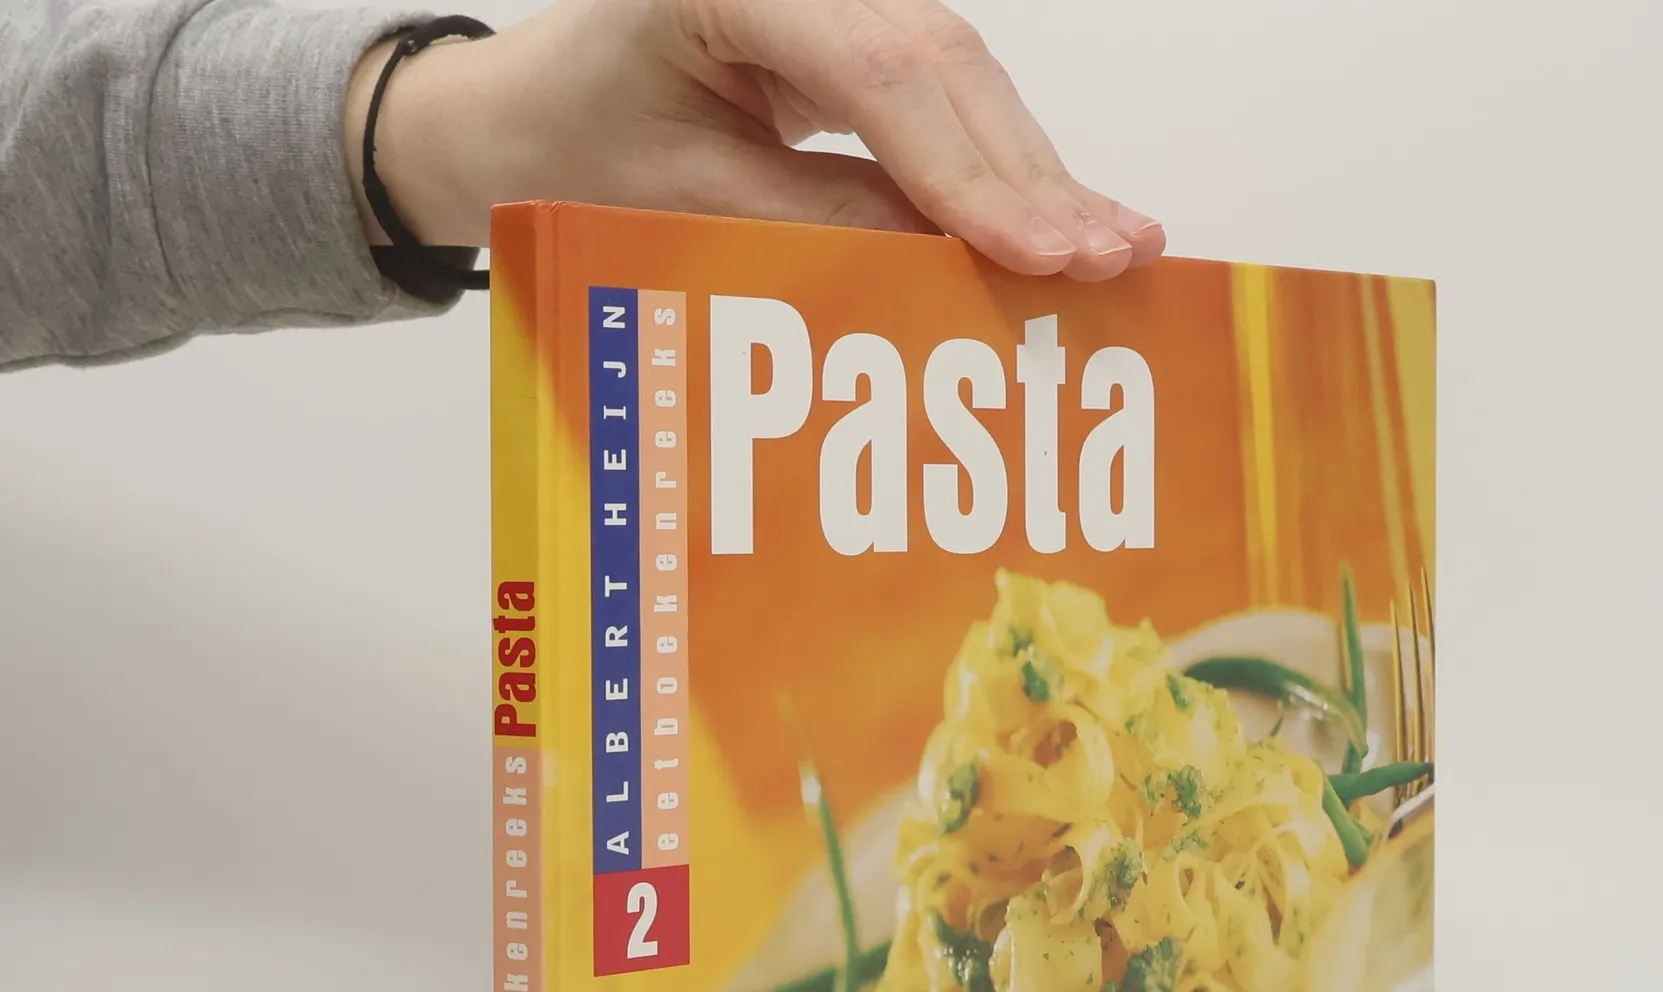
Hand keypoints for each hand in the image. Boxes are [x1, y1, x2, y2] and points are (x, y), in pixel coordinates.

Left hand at [345, 0, 1165, 279]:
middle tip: (1110, 260)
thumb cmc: (579, 152)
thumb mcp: (689, 205)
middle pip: (944, 65)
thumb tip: (954, 270)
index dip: (970, 173)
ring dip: (1036, 175)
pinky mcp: (853, 27)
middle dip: (1030, 176)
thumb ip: (823, 226)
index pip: (882, 74)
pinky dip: (1002, 166)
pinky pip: (944, 93)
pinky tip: (1065, 216)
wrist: (526, 113)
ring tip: (1113, 249)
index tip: (1041, 254)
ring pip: (961, 77)